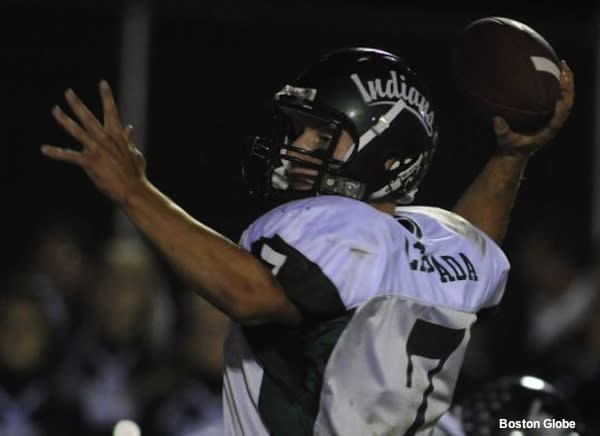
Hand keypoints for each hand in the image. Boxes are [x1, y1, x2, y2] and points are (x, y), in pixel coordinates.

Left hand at [41, 81, 145, 204]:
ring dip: (64, 119)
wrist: (132, 189)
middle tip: (68, 92)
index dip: (107, 96)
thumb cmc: (135, 173)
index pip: (112, 111)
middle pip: (88, 117)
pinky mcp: (89, 162)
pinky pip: (69, 156)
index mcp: (117, 136)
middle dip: (77, 104)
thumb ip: (129, 141)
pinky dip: (56, 152)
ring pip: (76, 130)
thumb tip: (130, 128)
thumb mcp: (135, 154)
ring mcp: (96, 149)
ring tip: (55, 109)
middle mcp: (105, 139)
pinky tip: (44, 149)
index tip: (102, 83)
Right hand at [493, 60, 574, 156]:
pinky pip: (559, 95)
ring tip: (562, 65)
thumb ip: (502, 131)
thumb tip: (497, 118)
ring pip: (566, 97)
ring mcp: (554, 115)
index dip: (561, 110)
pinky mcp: (550, 111)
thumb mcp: (505, 140)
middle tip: (563, 71)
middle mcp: (554, 122)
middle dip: (567, 87)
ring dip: (566, 81)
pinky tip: (554, 71)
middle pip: (567, 103)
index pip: (558, 120)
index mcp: (548, 132)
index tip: (560, 99)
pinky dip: (558, 83)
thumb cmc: (512, 146)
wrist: (516, 150)